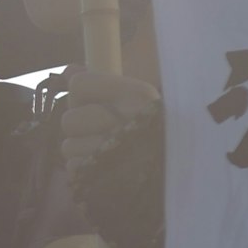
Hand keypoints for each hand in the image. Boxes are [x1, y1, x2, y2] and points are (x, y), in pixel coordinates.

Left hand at [45, 64, 160, 175]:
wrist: (179, 167)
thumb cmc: (154, 129)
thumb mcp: (139, 99)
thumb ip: (100, 84)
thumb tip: (68, 70)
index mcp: (135, 96)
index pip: (78, 85)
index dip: (82, 95)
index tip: (99, 103)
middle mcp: (123, 121)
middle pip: (68, 120)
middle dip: (82, 128)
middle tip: (103, 132)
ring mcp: (111, 152)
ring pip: (68, 146)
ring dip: (83, 150)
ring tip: (105, 152)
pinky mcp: (101, 176)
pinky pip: (73, 167)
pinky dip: (84, 169)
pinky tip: (103, 167)